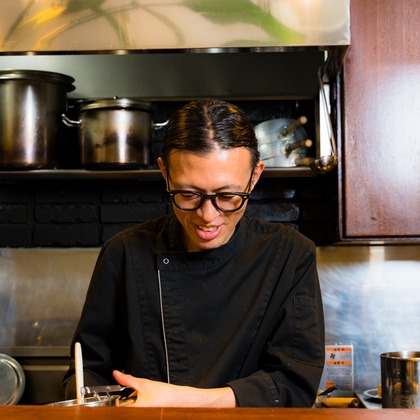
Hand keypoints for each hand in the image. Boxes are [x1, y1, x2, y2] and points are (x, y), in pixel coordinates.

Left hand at [113, 370, 235, 406]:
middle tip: (138, 396)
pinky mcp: (149, 415)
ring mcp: (145, 416)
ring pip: (133, 411)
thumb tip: (117, 374)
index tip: (122, 396)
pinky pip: (141, 411)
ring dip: (135, 405)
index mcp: (135, 411)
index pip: (118, 408)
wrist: (180, 400)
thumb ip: (128, 380)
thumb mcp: (144, 384)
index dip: (118, 401)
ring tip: (146, 399)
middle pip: (126, 411)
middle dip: (129, 402)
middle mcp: (139, 416)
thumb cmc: (165, 394)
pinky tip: (149, 403)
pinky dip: (142, 407)